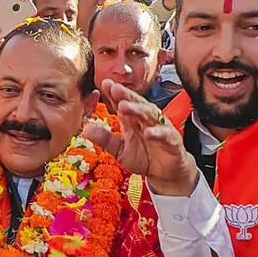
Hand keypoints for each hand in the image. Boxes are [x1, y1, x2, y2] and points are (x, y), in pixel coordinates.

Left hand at [84, 79, 198, 196]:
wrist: (165, 173)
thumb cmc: (143, 157)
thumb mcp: (120, 150)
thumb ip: (105, 139)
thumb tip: (85, 129)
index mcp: (132, 120)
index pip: (122, 103)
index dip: (114, 93)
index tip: (104, 84)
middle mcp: (146, 120)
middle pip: (136, 104)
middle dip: (126, 95)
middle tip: (114, 88)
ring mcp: (160, 128)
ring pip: (150, 115)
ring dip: (138, 110)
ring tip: (125, 106)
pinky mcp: (172, 141)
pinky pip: (165, 135)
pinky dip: (157, 133)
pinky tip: (149, 132)